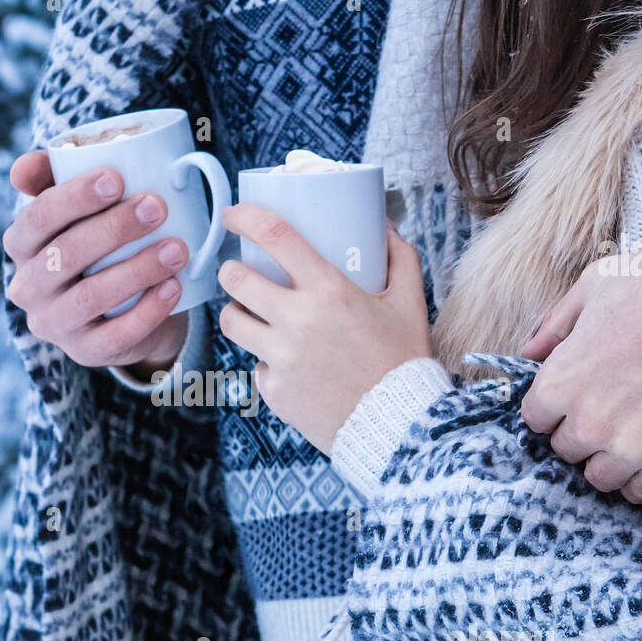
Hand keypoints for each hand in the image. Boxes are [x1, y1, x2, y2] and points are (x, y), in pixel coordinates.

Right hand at [2, 150, 187, 373]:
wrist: (119, 306)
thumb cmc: (96, 243)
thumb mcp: (76, 209)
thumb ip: (52, 177)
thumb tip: (24, 167)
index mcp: (21, 245)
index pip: (37, 218)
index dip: (74, 197)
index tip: (117, 178)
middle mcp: (28, 287)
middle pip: (65, 256)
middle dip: (114, 228)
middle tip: (158, 207)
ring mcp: (55, 324)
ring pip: (91, 297)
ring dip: (137, 269)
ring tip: (177, 248)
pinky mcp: (86, 351)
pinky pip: (116, 335)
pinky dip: (148, 311)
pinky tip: (174, 287)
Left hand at [218, 205, 432, 454]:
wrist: (398, 426)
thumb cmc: (404, 361)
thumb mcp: (410, 302)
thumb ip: (400, 258)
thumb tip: (383, 226)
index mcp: (330, 291)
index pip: (275, 236)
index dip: (245, 217)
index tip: (233, 214)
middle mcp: (298, 321)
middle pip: (235, 279)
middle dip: (231, 269)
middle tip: (240, 271)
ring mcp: (282, 358)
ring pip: (231, 321)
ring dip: (238, 312)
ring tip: (253, 314)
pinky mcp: (274, 390)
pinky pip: (256, 365)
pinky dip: (268, 360)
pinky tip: (290, 363)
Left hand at [520, 206, 641, 503]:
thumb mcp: (593, 287)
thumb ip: (553, 327)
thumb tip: (527, 354)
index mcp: (560, 383)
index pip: (535, 420)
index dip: (555, 407)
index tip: (578, 395)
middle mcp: (590, 422)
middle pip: (566, 450)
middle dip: (583, 431)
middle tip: (614, 406)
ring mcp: (634, 446)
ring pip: (600, 477)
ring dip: (612, 458)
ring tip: (635, 429)